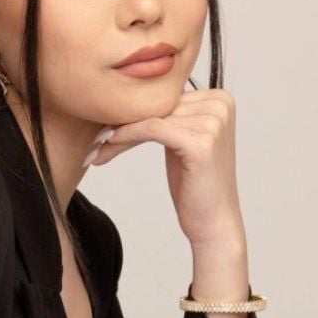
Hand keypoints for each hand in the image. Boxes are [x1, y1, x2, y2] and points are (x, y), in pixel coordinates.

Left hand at [87, 87, 243, 245]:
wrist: (214, 222)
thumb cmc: (194, 183)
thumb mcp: (181, 139)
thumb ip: (169, 114)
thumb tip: (125, 95)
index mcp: (220, 98)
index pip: (166, 97)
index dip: (134, 111)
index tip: (105, 123)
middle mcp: (221, 104)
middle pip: (157, 106)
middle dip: (124, 122)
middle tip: (96, 138)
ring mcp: (213, 122)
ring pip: (150, 117)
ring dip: (119, 133)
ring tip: (98, 148)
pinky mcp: (200, 142)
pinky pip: (151, 128)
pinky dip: (126, 136)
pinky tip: (107, 146)